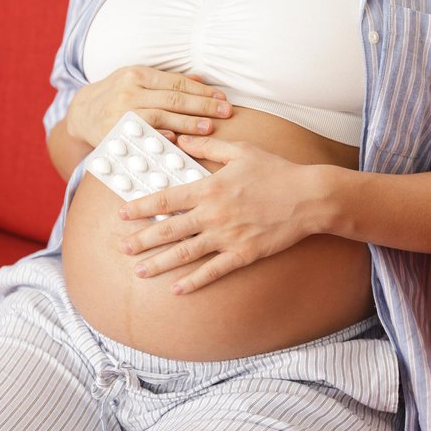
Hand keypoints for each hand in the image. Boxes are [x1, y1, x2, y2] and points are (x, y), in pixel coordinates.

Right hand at [66, 66, 231, 146]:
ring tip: (209, 128)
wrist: (82, 114)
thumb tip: (202, 80)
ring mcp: (120, 113)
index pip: (177, 83)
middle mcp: (128, 91)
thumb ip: (168, 81)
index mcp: (137, 74)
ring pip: (161, 117)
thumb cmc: (117, 95)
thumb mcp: (138, 80)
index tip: (222, 98)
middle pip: (173, 99)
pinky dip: (161, 137)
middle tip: (226, 112)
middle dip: (203, 106)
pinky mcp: (115, 132)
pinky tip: (179, 141)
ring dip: (188, 123)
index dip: (202, 91)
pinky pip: (143, 135)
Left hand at [116, 135, 326, 294]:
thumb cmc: (276, 171)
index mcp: (210, 187)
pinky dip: (194, 282)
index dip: (140, 207)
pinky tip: (177, 289)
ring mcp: (228, 237)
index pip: (165, 199)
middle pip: (169, 229)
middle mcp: (213, 214)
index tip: (121, 214)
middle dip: (142, 239)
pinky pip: (213, 271)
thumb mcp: (241, 151)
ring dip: (159, 263)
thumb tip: (179, 140)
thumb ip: (207, 148)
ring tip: (139, 271)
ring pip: (185, 253)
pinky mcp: (243, 254)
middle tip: (121, 247)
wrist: (309, 197)